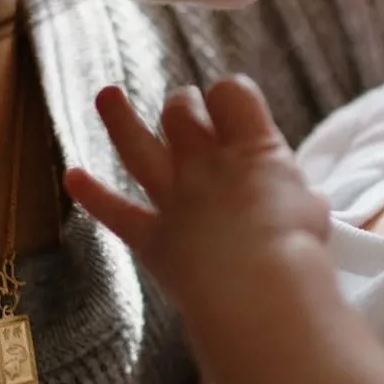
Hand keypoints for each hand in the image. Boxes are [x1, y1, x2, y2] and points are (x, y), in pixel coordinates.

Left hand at [65, 74, 330, 309]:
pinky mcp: (152, 237)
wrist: (258, 292)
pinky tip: (72, 177)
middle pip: (181, 110)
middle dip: (182, 104)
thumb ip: (293, 190)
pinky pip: (114, 211)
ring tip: (106, 95)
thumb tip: (295, 196)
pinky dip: (91, 194)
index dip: (230, 95)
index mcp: (252, 148)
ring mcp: (174, 198)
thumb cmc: (297, 248)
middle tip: (187, 109)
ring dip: (119, 118)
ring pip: (137, 147)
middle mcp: (206, 163)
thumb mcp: (311, 206)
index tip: (235, 107)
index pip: (232, 92)